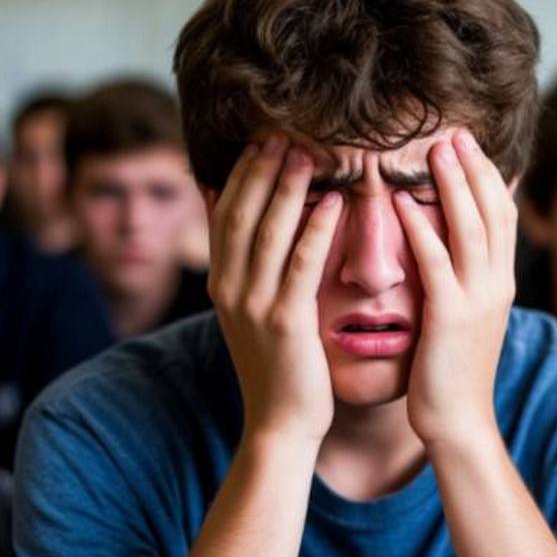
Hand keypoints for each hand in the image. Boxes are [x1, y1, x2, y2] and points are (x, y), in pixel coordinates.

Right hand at [207, 134, 343, 452]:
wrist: (280, 424)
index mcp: (221, 284)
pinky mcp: (286, 321)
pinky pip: (302, 264)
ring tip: (307, 152)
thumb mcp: (251, 314)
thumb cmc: (277, 366)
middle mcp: (230, 289)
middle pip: (242, 213)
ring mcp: (254, 305)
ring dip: (288, 187)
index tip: (260, 141)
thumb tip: (248, 232)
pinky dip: (316, 229)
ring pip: (268, 231)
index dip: (241, 174)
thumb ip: (248, 270)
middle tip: (282, 132)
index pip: (225, 214)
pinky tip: (334, 202)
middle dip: (261, 170)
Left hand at [394, 129, 516, 452]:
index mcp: (501, 282)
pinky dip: (422, 229)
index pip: (502, 215)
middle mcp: (496, 284)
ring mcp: (477, 299)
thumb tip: (452, 246)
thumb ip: (465, 278)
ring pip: (471, 227)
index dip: (488, 176)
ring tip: (435, 149)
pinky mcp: (450, 317)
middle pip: (492, 210)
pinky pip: (437, 262)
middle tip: (455, 131)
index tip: (469, 144)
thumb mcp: (469, 317)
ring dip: (453, 184)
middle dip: (475, 167)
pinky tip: (404, 203)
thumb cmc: (454, 370)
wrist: (459, 422)